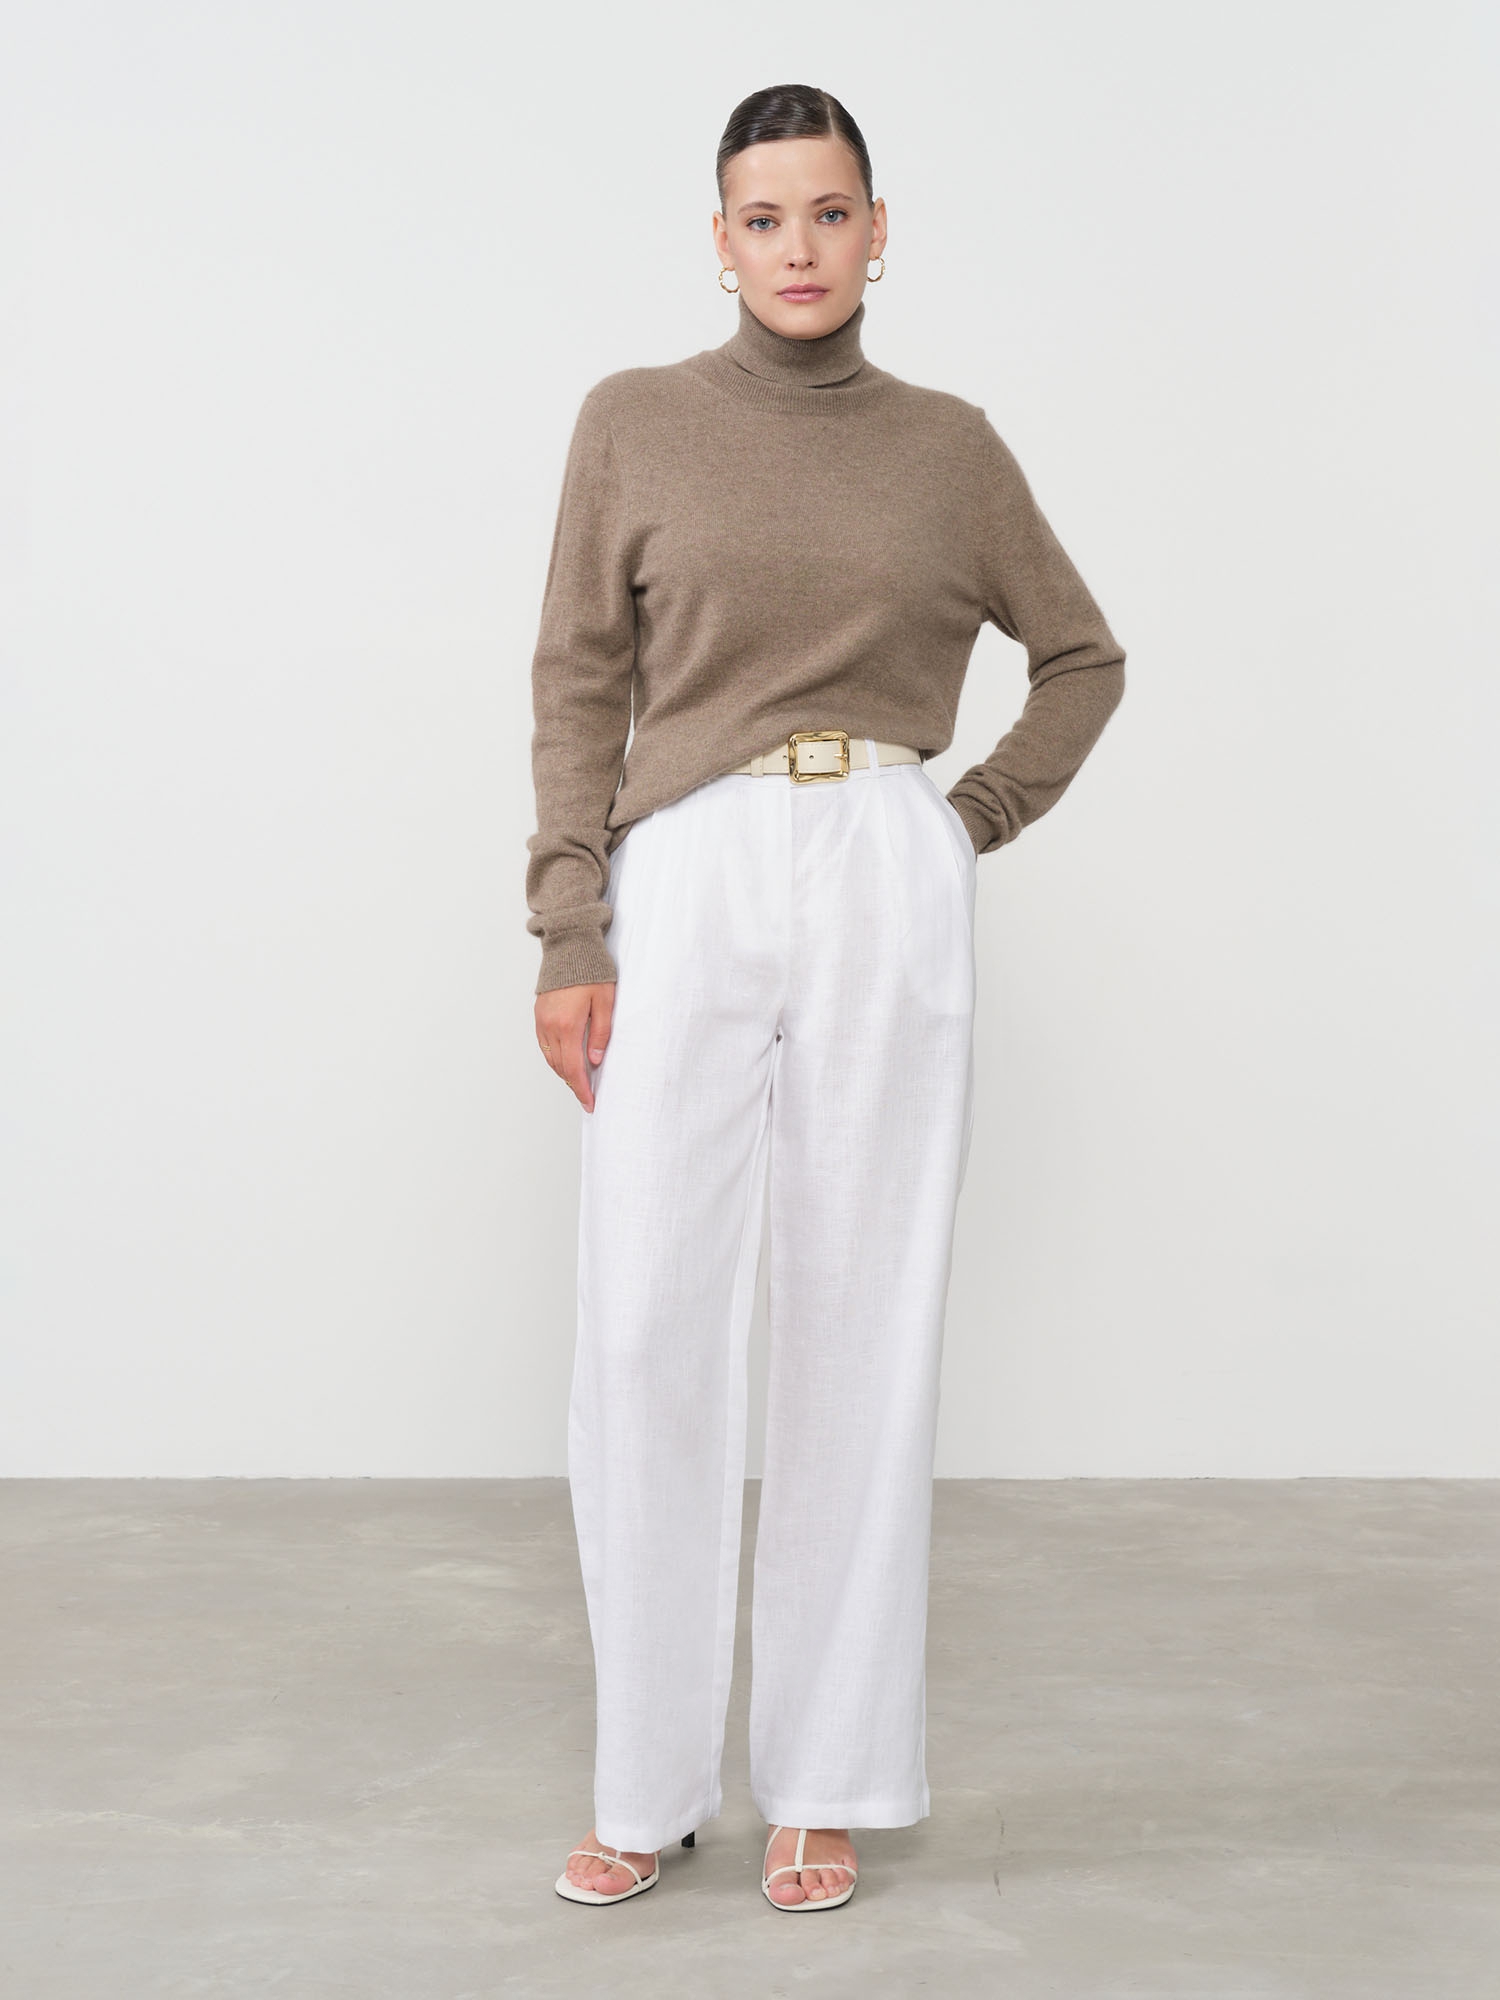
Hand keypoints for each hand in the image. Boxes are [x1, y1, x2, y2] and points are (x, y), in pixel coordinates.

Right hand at [535, 981, 615, 1111]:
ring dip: (564, 1072)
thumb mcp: (605, 1002)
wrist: (570, 946)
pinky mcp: (539, 1014)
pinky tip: (566, 1060)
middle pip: (560, 1067)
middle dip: (574, 1084)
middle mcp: (550, 1026)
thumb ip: (601, 1033)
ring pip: (550, 1058)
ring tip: (579, 1081)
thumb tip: (595, 1060)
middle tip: (587, 1096)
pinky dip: (555, 1058)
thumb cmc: (591, 971)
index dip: (582, 1089)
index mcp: (568, 1025)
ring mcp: (542, 1021)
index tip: (589, 1103)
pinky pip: (545, 1045)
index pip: (574, 1068)